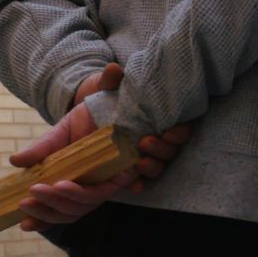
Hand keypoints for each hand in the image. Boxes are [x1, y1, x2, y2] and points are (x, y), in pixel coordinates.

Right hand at [9, 103, 135, 230]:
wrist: (107, 105)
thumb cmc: (82, 124)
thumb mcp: (57, 136)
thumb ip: (39, 151)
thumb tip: (14, 161)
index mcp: (72, 186)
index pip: (58, 211)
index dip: (42, 220)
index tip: (23, 224)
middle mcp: (90, 189)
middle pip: (73, 211)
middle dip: (49, 208)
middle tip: (28, 198)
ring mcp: (108, 183)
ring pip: (90, 202)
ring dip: (69, 198)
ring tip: (53, 187)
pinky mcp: (125, 173)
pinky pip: (113, 188)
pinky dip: (95, 189)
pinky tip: (70, 184)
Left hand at [70, 62, 193, 190]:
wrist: (78, 116)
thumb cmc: (98, 101)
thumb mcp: (102, 88)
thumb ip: (109, 80)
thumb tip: (113, 69)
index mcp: (154, 121)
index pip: (179, 130)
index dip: (179, 132)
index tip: (169, 131)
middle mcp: (152, 141)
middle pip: (170, 151)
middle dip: (162, 149)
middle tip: (145, 143)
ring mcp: (140, 157)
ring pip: (157, 167)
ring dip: (152, 167)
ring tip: (139, 163)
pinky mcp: (126, 171)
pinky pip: (138, 182)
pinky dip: (138, 185)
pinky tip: (133, 186)